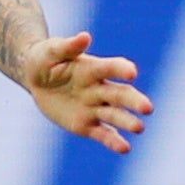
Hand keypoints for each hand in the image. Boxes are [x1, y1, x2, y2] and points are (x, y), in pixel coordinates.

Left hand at [25, 31, 149, 153]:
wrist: (36, 79)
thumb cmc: (45, 59)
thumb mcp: (51, 51)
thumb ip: (67, 47)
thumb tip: (85, 36)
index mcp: (93, 68)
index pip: (111, 68)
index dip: (121, 69)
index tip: (131, 73)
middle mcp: (99, 88)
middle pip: (120, 95)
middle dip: (134, 101)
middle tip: (147, 108)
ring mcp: (94, 107)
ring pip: (115, 115)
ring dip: (127, 121)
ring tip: (139, 127)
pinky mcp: (86, 124)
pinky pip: (103, 133)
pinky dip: (113, 141)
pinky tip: (125, 148)